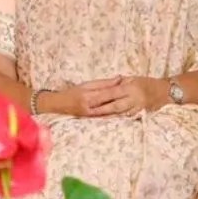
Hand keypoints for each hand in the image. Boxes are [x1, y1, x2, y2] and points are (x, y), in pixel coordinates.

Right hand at [50, 77, 165, 116]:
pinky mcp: (93, 120)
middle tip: (139, 95)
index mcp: (89, 95)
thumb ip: (102, 83)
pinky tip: (127, 112)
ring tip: (137, 103)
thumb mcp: (86, 85)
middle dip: (126, 98)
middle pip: (112, 102)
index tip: (133, 84)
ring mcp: (91, 114)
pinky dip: (118, 114)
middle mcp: (91, 106)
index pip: (108, 91)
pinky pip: (109, 117)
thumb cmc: (71, 92)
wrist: (58, 104)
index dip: (121, 88)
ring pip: (112, 112)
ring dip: (125, 107)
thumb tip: (119, 79)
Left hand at [84, 77, 168, 116]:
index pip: (111, 93)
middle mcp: (133, 99)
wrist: (164, 91)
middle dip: (101, 110)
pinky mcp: (139, 114)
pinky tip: (107, 120)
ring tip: (94, 117)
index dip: (100, 97)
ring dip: (107, 116)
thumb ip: (118, 82)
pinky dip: (116, 119)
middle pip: (114, 106)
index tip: (89, 99)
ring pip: (119, 114)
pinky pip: (125, 117)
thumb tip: (105, 84)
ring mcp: (136, 108)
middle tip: (88, 111)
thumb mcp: (132, 78)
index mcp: (129, 88)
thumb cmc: (146, 82)